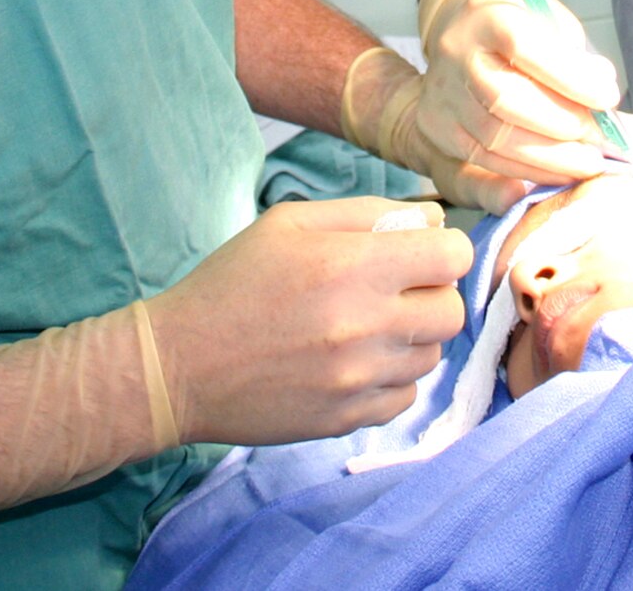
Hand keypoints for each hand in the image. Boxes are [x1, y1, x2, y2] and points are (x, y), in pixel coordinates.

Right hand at [0, 197, 469, 523]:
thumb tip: (429, 218)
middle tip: (395, 290)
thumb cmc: (232, 282)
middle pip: (451, 311)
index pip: (453, 255)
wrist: (179, 365)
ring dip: (412, 338)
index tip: (420, 252)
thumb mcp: (290, 223)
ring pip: (431, 357)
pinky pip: (404, 398)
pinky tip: (354, 362)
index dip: (442, 248)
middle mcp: (365, 325)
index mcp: (354, 266)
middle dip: (432, 294)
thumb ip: (367, 213)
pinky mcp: (347, 419)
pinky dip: (391, 379)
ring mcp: (358, 379)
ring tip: (367, 326)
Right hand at [411, 0, 622, 190]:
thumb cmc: (519, 25)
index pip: (522, 46)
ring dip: (549, 158)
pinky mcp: (437, 126)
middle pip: (505, 98)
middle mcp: (455, 53)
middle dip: (560, 124)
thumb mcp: (550, 20)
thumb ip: (574, 52)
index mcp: (485, 16)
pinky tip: (558, 171)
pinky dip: (526, 170)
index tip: (608, 98)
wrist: (464, 30)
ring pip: (494, 136)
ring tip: (587, 163)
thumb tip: (602, 84)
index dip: (569, 77)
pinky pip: (483, 158)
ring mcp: (442, 93)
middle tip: (599, 138)